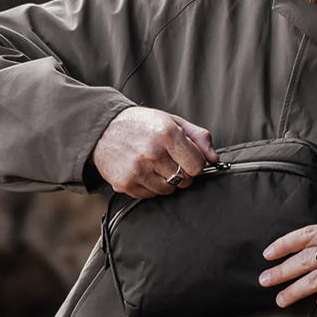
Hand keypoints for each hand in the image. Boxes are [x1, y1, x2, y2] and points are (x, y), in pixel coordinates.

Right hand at [91, 106, 218, 197]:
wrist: (102, 130)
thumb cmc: (142, 125)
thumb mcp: (172, 121)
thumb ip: (198, 137)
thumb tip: (215, 159)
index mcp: (167, 134)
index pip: (197, 165)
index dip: (195, 163)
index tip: (186, 157)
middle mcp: (152, 153)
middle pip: (184, 180)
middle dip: (182, 172)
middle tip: (169, 161)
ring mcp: (137, 170)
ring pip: (168, 190)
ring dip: (167, 181)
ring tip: (155, 166)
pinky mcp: (125, 183)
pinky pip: (150, 195)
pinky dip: (150, 187)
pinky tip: (142, 171)